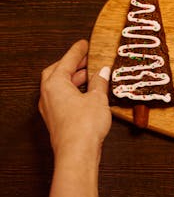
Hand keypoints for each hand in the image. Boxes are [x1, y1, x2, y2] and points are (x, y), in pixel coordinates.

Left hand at [39, 40, 111, 158]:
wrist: (77, 153)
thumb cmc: (83, 126)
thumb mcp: (97, 98)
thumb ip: (100, 82)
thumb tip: (103, 72)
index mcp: (54, 84)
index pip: (66, 61)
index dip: (77, 51)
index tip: (84, 43)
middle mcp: (48, 95)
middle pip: (57, 72)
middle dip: (73, 65)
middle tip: (88, 58)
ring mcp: (50, 108)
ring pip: (60, 86)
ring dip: (75, 79)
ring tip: (93, 75)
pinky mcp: (56, 119)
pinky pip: (63, 98)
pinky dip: (75, 91)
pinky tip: (89, 93)